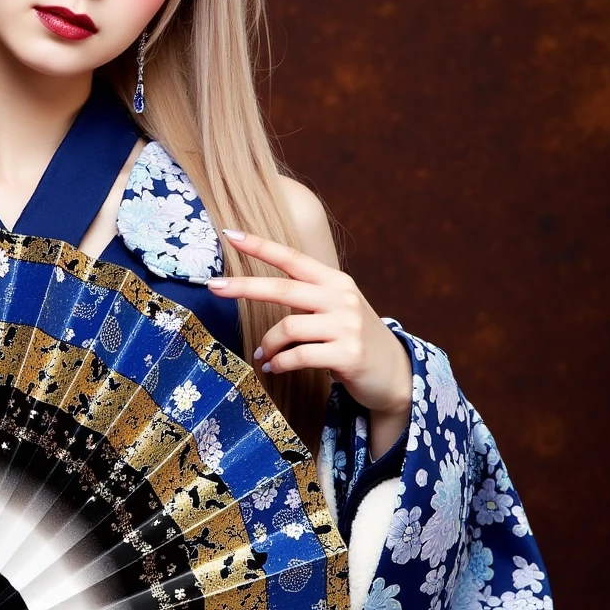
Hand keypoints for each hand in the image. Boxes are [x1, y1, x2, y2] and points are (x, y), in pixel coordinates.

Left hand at [208, 229, 412, 454]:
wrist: (395, 374)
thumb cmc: (354, 340)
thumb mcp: (336, 309)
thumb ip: (307, 298)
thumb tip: (258, 292)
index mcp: (335, 281)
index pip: (292, 258)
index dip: (260, 246)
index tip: (230, 234)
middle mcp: (342, 298)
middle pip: (283, 288)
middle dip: (243, 287)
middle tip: (213, 287)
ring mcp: (347, 326)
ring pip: (288, 327)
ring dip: (268, 344)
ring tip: (264, 355)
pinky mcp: (348, 354)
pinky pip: (298, 356)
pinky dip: (280, 363)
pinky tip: (275, 367)